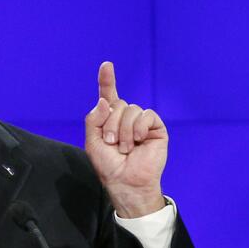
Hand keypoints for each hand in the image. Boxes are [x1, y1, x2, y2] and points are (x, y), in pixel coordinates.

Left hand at [85, 61, 167, 217]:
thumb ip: (94, 119)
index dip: (107, 81)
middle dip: (111, 124)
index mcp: (110, 119)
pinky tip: (139, 141)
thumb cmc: (109, 166)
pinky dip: (139, 128)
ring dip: (124, 130)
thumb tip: (105, 101)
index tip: (106, 65)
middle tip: (112, 143)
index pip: (109, 96)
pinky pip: (146, 115)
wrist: (126, 182)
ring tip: (125, 148)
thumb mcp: (93, 142)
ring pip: (131, 109)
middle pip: (117, 103)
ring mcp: (141, 122)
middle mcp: (126, 118)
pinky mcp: (155, 128)